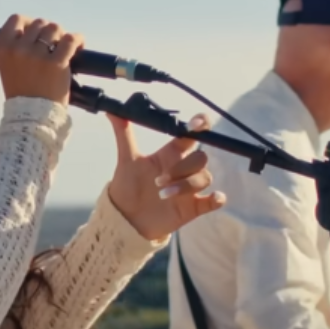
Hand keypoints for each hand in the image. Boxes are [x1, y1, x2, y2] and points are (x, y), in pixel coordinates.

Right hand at [0, 15, 83, 102]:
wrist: (30, 117)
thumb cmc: (22, 95)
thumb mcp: (9, 68)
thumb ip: (17, 50)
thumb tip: (36, 34)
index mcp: (3, 49)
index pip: (16, 19)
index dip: (29, 22)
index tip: (37, 31)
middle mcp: (18, 49)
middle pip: (39, 23)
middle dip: (49, 32)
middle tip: (55, 44)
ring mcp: (37, 54)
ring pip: (55, 28)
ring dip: (62, 36)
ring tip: (65, 47)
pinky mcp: (56, 62)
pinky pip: (71, 39)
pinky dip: (78, 41)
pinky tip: (78, 48)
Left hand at [105, 113, 225, 240]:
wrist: (124, 218)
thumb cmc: (128, 186)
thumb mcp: (127, 158)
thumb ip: (123, 133)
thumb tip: (111, 110)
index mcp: (171, 154)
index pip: (191, 135)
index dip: (199, 126)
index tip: (196, 123)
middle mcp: (183, 168)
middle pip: (200, 158)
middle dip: (182, 167)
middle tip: (158, 181)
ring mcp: (190, 188)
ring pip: (205, 178)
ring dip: (187, 185)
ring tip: (162, 194)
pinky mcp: (192, 207)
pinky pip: (214, 201)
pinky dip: (218, 199)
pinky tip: (215, 198)